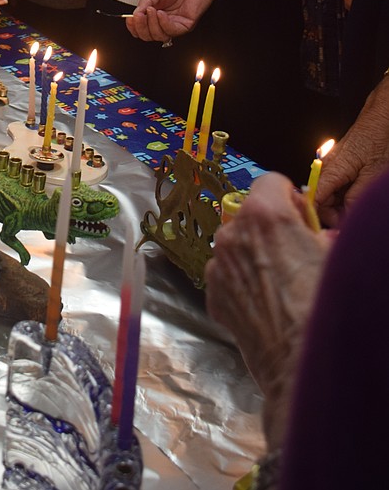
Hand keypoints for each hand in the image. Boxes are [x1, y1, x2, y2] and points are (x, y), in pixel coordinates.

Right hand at [126, 0, 217, 41]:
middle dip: (140, 28)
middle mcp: (163, 22)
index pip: (141, 29)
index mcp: (154, 14)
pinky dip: (163, 23)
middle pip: (148, 36)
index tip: (129, 19)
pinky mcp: (185, 26)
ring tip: (151, 10)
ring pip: (159, 36)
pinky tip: (160, 13)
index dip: (134, 27)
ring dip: (151, 24)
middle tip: (138, 16)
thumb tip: (134, 15)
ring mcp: (174, 25)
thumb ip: (144, 2)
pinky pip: (171, 31)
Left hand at [206, 172, 332, 448]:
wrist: (301, 365)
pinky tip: (265, 304)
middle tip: (295, 253)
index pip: (271, 181)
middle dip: (270, 228)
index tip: (302, 218)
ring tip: (280, 284)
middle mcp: (232, 233)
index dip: (290, 198)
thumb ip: (320, 234)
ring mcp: (218, 265)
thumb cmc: (324, 306)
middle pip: (250, 214)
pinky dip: (242, 282)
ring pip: (235, 245)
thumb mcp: (334, 258)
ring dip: (253, 255)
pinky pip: (227, 275)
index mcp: (264, 214)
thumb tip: (318, 233)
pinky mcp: (212, 294)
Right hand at [315, 74, 388, 224]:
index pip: (314, 200)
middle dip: (337, 214)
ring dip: (346, 205)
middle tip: (355, 223)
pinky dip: (351, 195)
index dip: (323, 217)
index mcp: (331, 169)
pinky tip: (364, 197)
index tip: (340, 230)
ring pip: (333, 193)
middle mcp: (329, 167)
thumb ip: (355, 196)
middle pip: (322, 199)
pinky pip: (342, 185)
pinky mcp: (347, 163)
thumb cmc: (381, 136)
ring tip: (362, 210)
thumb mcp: (373, 173)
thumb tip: (344, 217)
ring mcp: (337, 164)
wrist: (386, 111)